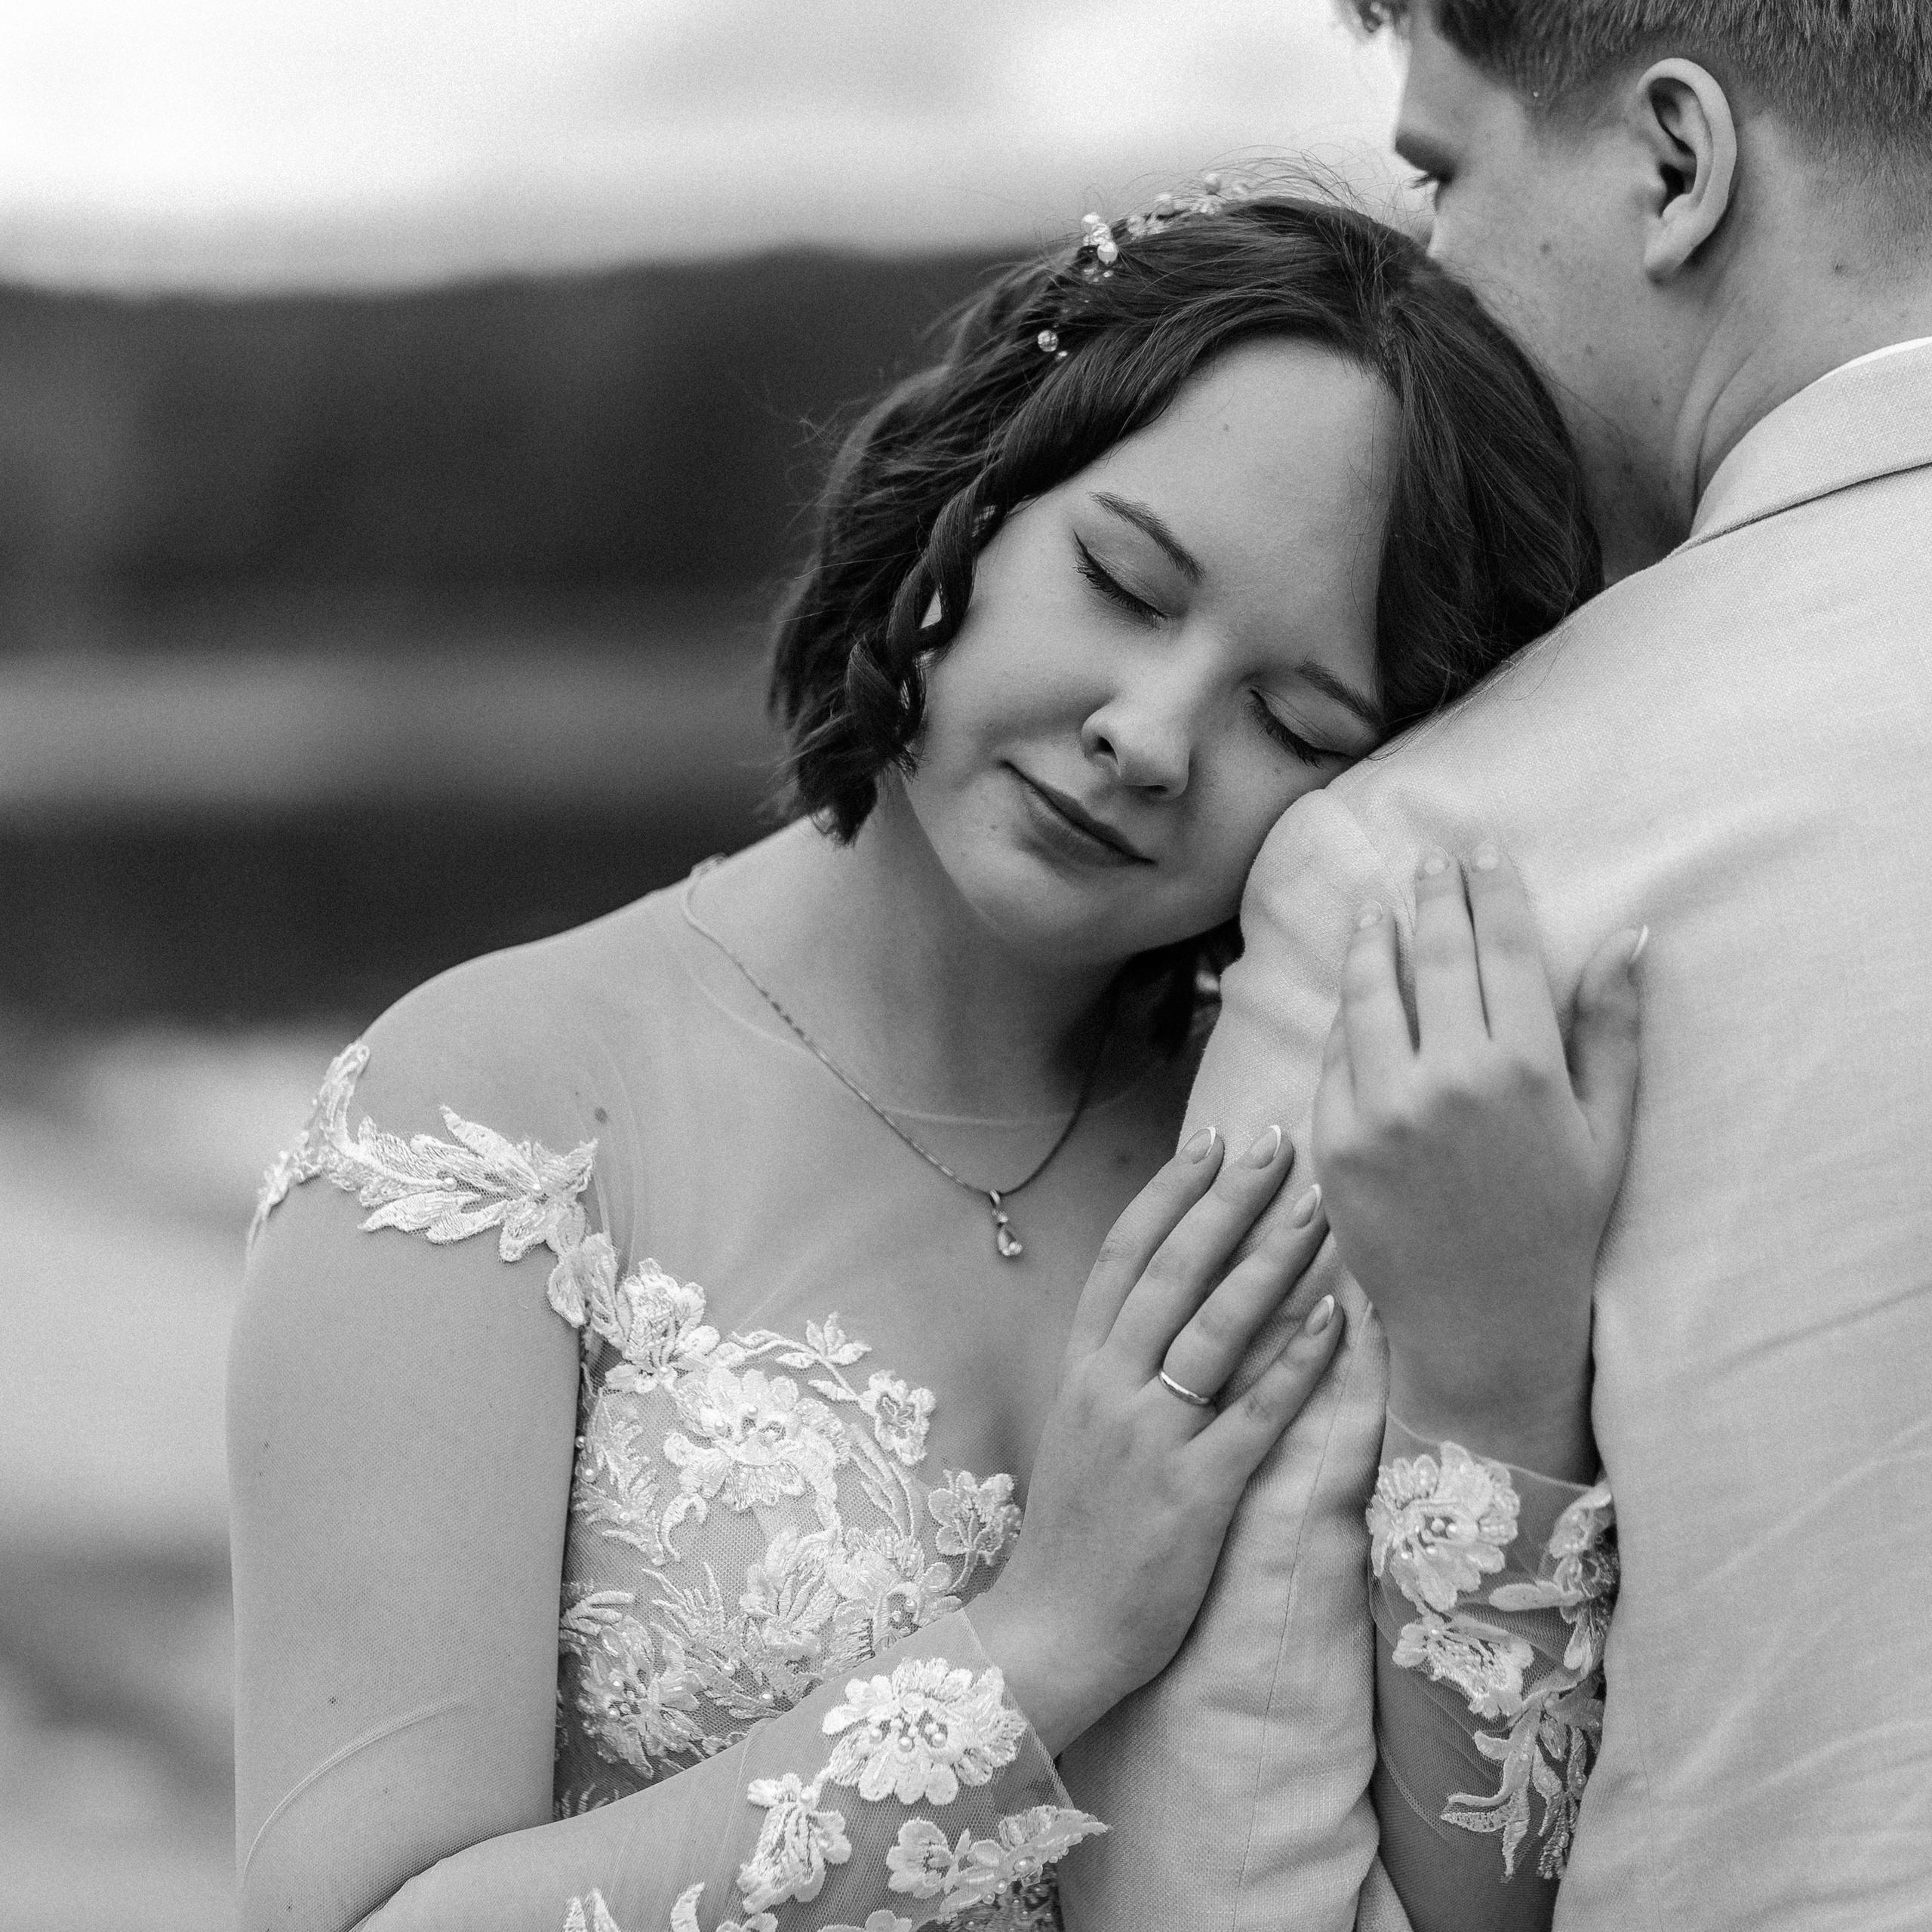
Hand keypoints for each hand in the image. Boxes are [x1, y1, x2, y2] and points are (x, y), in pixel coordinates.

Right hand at [970, 1123, 1341, 1755]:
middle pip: (1171, 1272)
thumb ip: (1115, 1369)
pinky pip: (1252, 1413)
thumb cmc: (1075, 1534)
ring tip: (1316, 1208)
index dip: (1168, 1195)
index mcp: (1079, 1368)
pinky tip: (1332, 1316)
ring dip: (1268, 1262)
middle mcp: (1109, 1388)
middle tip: (1276, 1143)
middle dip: (1227, 1202)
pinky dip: (1293, 1361)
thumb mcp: (1078, 1432)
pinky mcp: (1194, 1492)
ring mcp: (1150, 1438)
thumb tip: (1166, 1311)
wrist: (1053, 1633)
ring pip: (1214, 1328)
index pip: (1123, 1258)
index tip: (1208, 1142)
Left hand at [1311, 845, 1642, 1480]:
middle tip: (1428, 861)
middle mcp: (1449, 1078)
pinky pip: (1335, 1055)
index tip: (1481, 851)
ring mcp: (1382, 1108)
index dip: (1492, 888)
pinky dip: (1347, 1018)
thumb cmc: (1557, 1231)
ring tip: (1377, 911)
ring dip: (1373, 940)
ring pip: (1369, 992)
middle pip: (1436, 953)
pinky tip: (1355, 995)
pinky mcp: (1334, 1138)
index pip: (1503, 945)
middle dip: (1433, 896)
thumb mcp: (1606, 1134)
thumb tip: (1630, 936)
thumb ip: (1612, 1031)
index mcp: (1524, 1069)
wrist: (1483, 1328)